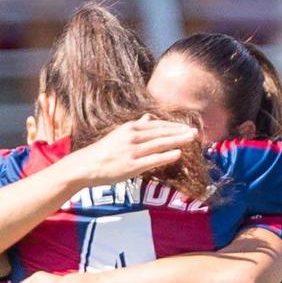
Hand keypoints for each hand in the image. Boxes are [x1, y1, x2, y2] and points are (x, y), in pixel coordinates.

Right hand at [66, 115, 200, 186]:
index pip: (157, 125)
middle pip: (161, 132)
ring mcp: (132, 151)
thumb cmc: (104, 151)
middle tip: (195, 132)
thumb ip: (136, 126)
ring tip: (192, 139)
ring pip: (159, 143)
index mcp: (130, 128)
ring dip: (177, 140)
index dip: (173, 126)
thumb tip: (147, 117)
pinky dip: (166, 155)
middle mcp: (132, 137)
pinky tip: (178, 153)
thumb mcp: (119, 134)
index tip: (187, 126)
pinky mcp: (132, 166)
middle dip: (179, 131)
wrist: (86, 166)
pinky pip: (152, 159)